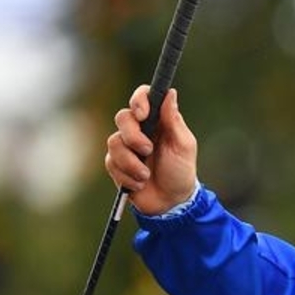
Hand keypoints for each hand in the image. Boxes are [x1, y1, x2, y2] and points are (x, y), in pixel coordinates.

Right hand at [105, 85, 198, 215]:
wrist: (170, 202)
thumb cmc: (181, 171)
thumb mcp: (183, 145)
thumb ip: (174, 120)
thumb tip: (170, 92)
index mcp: (157, 121)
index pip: (142, 97)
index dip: (138, 100)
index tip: (143, 114)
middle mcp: (139, 130)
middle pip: (122, 117)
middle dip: (132, 135)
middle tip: (147, 150)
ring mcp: (126, 147)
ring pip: (114, 142)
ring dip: (131, 162)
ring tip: (146, 175)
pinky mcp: (116, 164)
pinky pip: (111, 163)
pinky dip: (127, 175)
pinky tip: (140, 183)